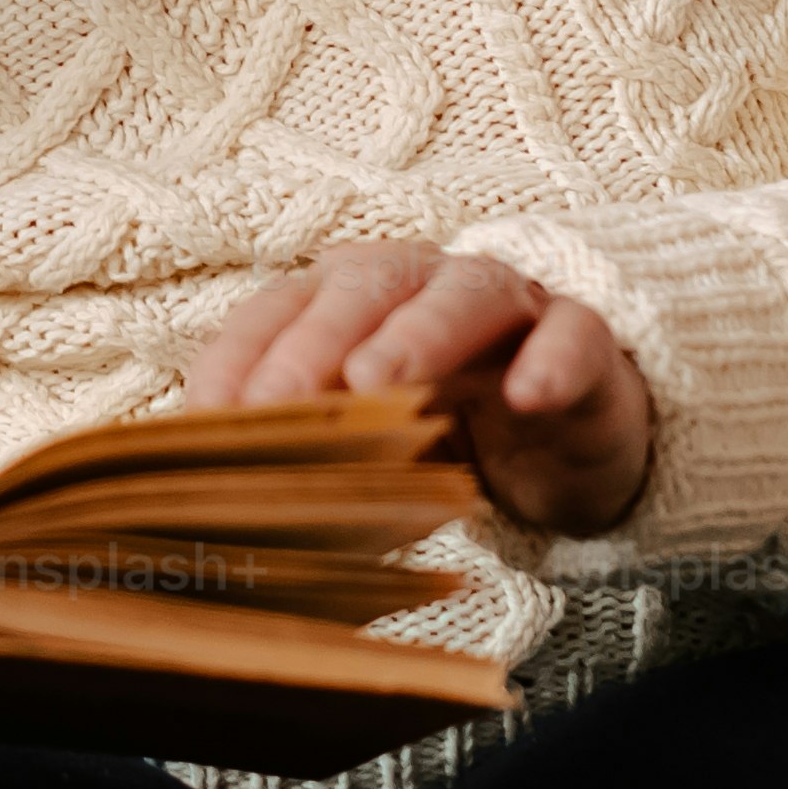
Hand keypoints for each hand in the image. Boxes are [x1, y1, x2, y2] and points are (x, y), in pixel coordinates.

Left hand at [185, 239, 654, 538]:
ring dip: (418, 333)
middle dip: (315, 342)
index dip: (241, 357)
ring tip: (378, 382)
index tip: (205, 419)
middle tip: (279, 402)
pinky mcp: (582, 343)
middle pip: (365, 288)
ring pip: (464, 295)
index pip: (282, 308)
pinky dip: (551, 361)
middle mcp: (422, 284)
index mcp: (350, 297)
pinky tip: (528, 396)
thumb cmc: (442, 425)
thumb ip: (296, 452)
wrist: (565, 430)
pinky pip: (573, 338)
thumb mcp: (360, 442)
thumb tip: (207, 504)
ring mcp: (508, 307)